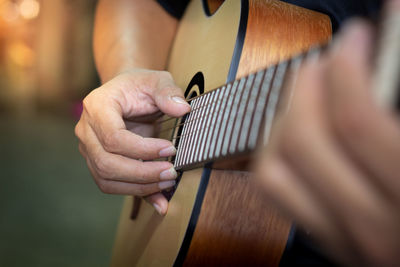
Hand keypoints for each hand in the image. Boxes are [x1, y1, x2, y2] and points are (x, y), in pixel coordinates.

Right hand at [75, 69, 189, 214]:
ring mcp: (89, 149)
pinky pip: (112, 185)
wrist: (126, 93)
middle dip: (142, 173)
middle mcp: (86, 130)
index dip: (143, 149)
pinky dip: (136, 193)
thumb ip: (168, 92)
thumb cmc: (140, 86)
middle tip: (171, 173)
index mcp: (96, 106)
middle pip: (107, 163)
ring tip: (168, 183)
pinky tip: (159, 199)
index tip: (170, 149)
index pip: (113, 137)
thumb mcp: (157, 80)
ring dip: (139, 187)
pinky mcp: (98, 162)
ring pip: (107, 179)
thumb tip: (183, 109)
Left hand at [256, 21, 399, 265]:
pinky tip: (292, 131)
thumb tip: (393, 18)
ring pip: (274, 170)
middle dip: (306, 87)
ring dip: (281, 118)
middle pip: (304, 142)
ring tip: (304, 93)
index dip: (347, 68)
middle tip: (322, 63)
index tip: (352, 40)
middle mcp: (373, 226)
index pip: (356, 122)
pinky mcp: (325, 239)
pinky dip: (272, 152)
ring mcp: (342, 239)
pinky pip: (273, 191)